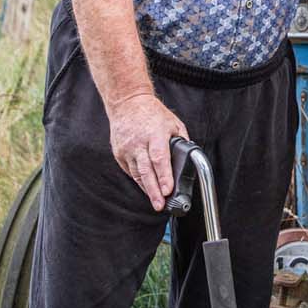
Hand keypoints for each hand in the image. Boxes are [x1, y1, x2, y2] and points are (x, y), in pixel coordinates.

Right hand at [106, 91, 187, 210]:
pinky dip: (139, 180)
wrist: (127, 103)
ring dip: (147, 188)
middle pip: (146, 171)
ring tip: (156, 200)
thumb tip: (188, 159)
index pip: (159, 158)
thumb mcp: (173, 123)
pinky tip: (147, 186)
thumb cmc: (153, 113)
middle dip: (154, 191)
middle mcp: (139, 142)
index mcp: (155, 134)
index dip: (164, 176)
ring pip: (137, 174)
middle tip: (160, 205)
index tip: (167, 190)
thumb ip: (181, 141)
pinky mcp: (119, 153)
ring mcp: (127, 148)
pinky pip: (130, 171)